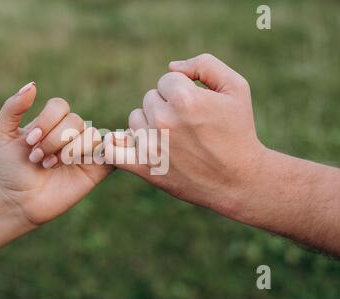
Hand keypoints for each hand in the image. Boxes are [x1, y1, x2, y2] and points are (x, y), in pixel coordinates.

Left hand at [0, 82, 112, 224]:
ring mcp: (85, 150)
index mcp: (52, 122)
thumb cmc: (11, 169)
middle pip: (75, 121)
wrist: (19, 201)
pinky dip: (97, 154)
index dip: (46, 121)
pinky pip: (108, 152)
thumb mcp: (2, 135)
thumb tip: (33, 85)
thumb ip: (12, 108)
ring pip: (91, 135)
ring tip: (50, 166)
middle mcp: (71, 133)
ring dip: (69, 151)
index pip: (60, 106)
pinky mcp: (97, 169)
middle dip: (53, 140)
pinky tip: (74, 163)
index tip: (29, 142)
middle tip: (38, 159)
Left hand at [105, 54, 266, 217]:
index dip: (183, 90)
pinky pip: (113, 150)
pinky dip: (115, 146)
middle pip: (150, 98)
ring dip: (149, 124)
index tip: (197, 107)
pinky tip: (125, 145)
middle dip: (167, 106)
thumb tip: (171, 67)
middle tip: (188, 125)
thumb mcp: (236, 87)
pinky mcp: (143, 167)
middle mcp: (164, 120)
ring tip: (173, 138)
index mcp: (184, 99)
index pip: (166, 80)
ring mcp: (151, 145)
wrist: (238, 180)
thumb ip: (204, 65)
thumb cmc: (238, 131)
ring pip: (135, 119)